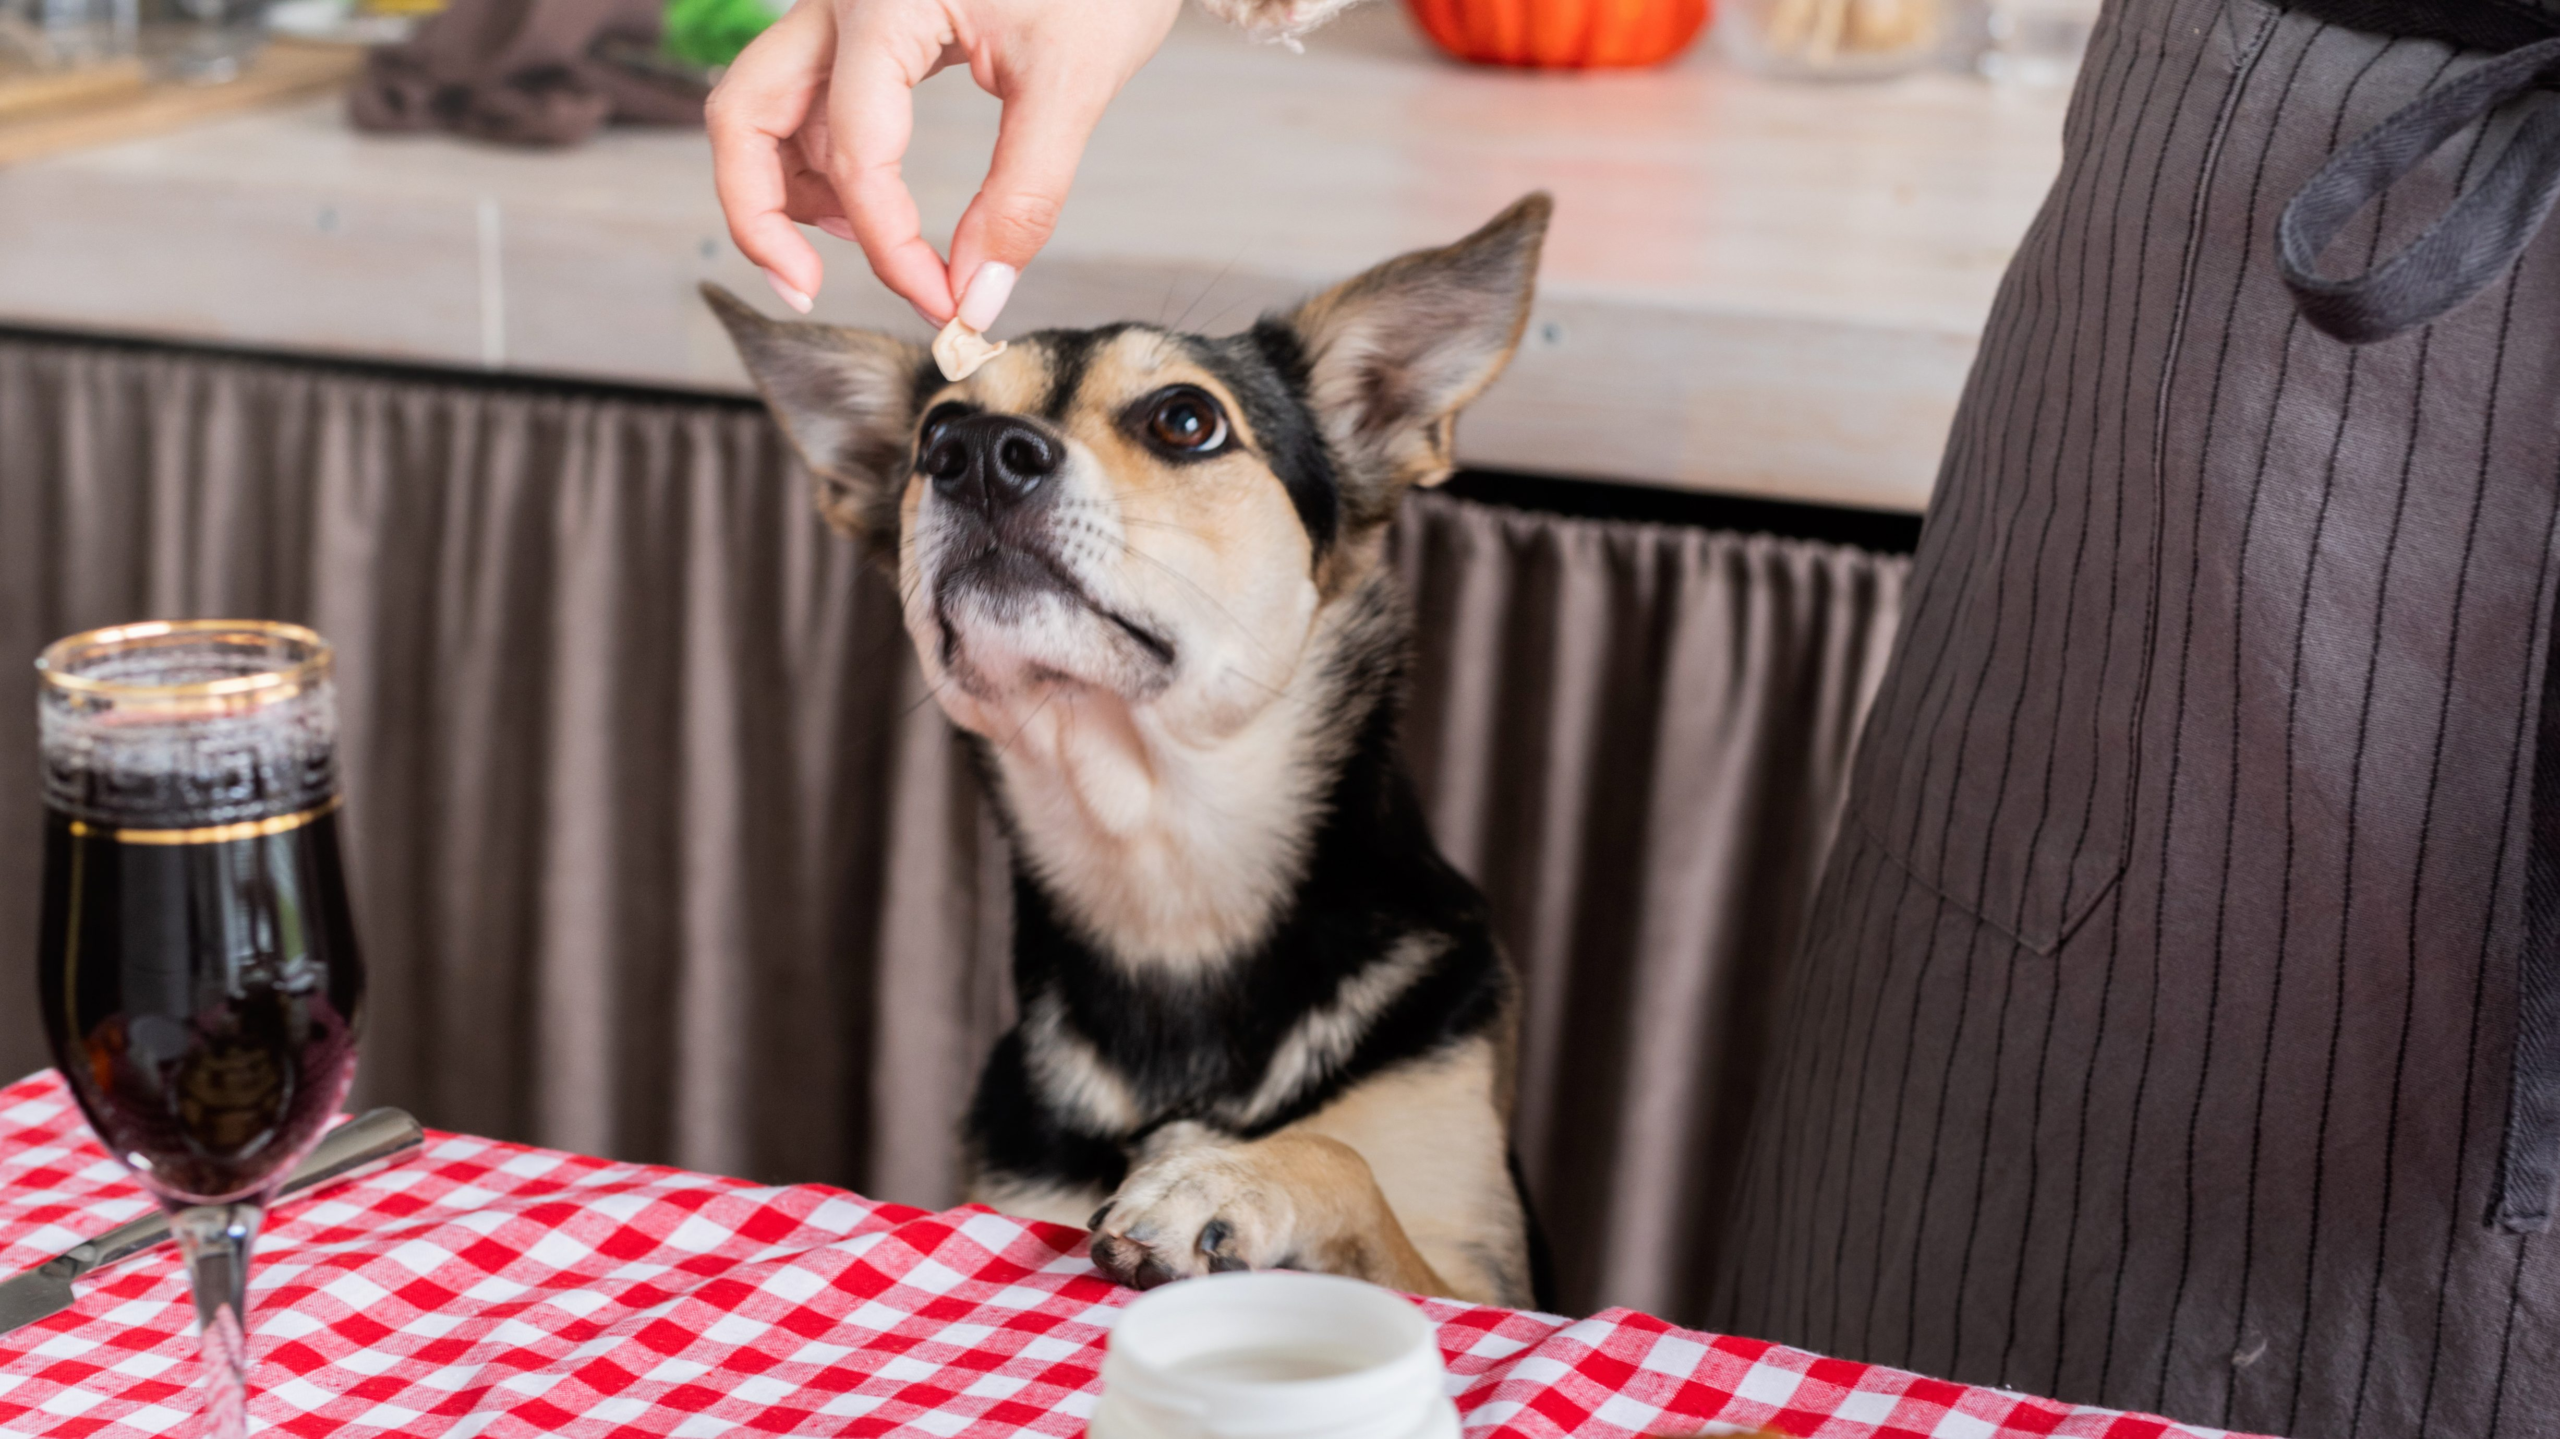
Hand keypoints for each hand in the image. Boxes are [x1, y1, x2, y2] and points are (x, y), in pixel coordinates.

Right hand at [707, 0, 1183, 324]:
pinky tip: (869, 205)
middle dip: (760, 214)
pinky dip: (818, 159)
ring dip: (787, 189)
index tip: (941, 305)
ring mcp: (840, 7)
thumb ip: (1025, 195)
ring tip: (862, 246)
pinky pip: (804, 97)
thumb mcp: (1073, 82)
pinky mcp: (860, 23)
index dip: (890, 246)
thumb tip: (978, 294)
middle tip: (805, 288)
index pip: (856, 152)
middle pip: (746, 114)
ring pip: (762, 106)